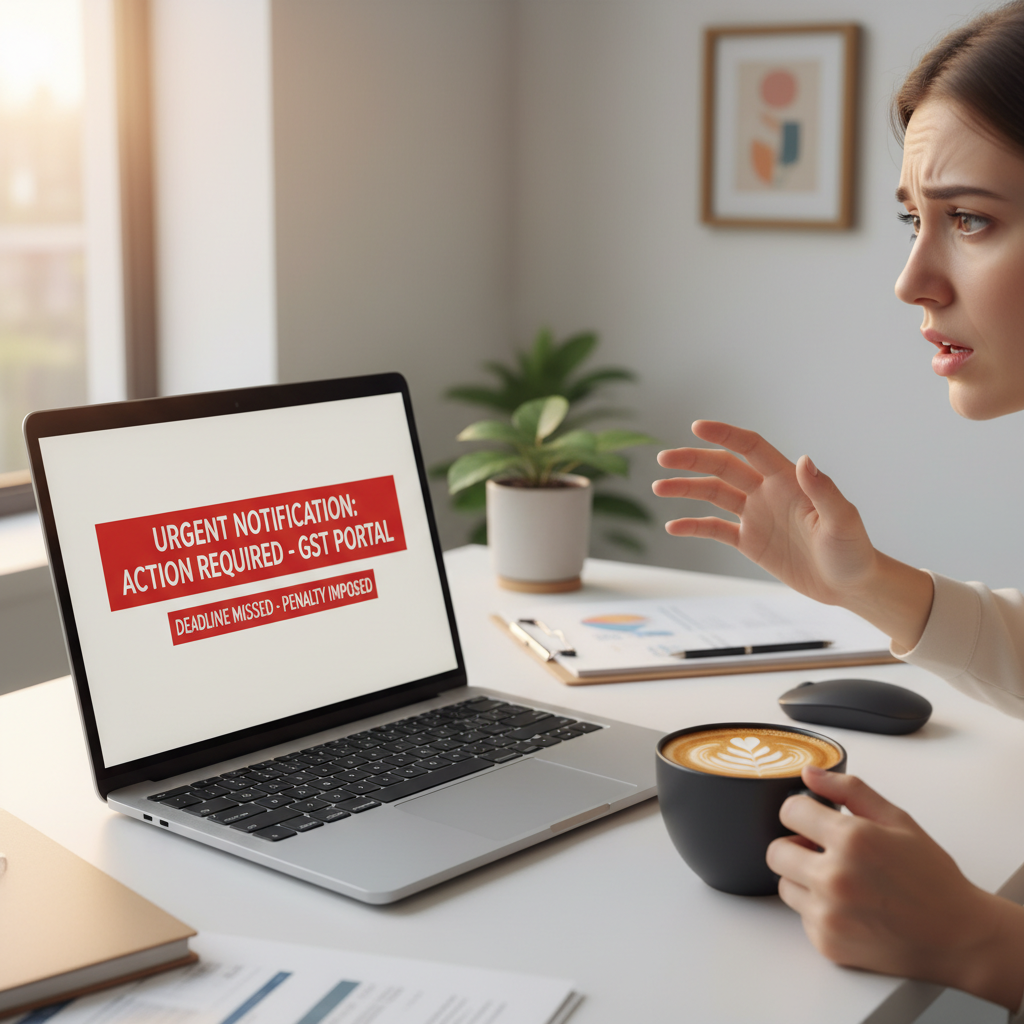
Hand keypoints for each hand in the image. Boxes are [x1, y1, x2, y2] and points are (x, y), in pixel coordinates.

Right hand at [653, 420, 874, 603]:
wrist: (849, 584)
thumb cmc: (853, 550)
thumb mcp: (842, 520)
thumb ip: (823, 490)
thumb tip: (805, 460)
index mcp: (788, 480)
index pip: (751, 448)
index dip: (724, 435)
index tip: (696, 427)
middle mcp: (767, 492)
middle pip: (723, 467)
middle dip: (693, 461)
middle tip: (664, 459)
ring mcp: (756, 515)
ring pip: (714, 494)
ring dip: (686, 489)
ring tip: (658, 487)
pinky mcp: (750, 541)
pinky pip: (715, 529)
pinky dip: (693, 525)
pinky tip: (672, 526)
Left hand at [767, 767, 1023, 1009]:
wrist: (958, 936)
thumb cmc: (931, 876)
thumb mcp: (897, 819)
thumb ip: (849, 790)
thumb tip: (809, 773)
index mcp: (852, 839)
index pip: (789, 811)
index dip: (802, 811)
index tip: (815, 818)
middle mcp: (834, 877)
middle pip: (776, 850)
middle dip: (796, 844)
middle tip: (824, 849)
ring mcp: (828, 914)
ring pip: (784, 883)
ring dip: (803, 878)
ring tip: (840, 879)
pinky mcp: (827, 943)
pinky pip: (801, 915)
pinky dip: (818, 909)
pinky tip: (849, 907)